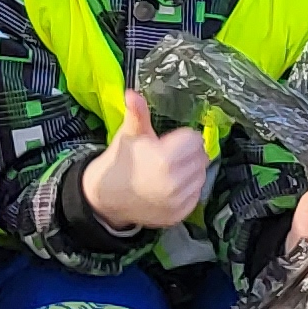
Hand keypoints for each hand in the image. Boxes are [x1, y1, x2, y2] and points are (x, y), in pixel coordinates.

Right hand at [80, 88, 211, 232]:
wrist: (105, 198)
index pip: (195, 140)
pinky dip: (188, 189)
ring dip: (191, 170)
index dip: (184, 137)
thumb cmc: (121, 160)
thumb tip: (132, 93)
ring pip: (201, 176)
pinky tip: (172, 185)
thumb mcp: (129, 134)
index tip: (170, 140)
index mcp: (165, 159)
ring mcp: (177, 202)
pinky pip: (196, 195)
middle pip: (201, 157)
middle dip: (189, 152)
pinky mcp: (178, 215)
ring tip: (171, 169)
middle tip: (171, 154)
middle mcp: (174, 182)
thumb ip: (137, 113)